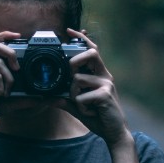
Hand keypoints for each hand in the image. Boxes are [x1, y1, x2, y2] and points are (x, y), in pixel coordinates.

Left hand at [55, 28, 131, 145]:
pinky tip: (90, 113)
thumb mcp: (78, 106)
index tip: (70, 30)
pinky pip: (81, 97)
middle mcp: (104, 76)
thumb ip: (65, 100)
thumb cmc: (98, 117)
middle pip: (90, 53)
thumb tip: (48, 97)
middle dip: (75, 61)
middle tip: (71, 76)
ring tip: (83, 105)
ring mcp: (106, 84)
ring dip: (73, 94)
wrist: (114, 132)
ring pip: (78, 79)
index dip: (82, 39)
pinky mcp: (105, 95)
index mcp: (99, 74)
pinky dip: (80, 107)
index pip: (92, 50)